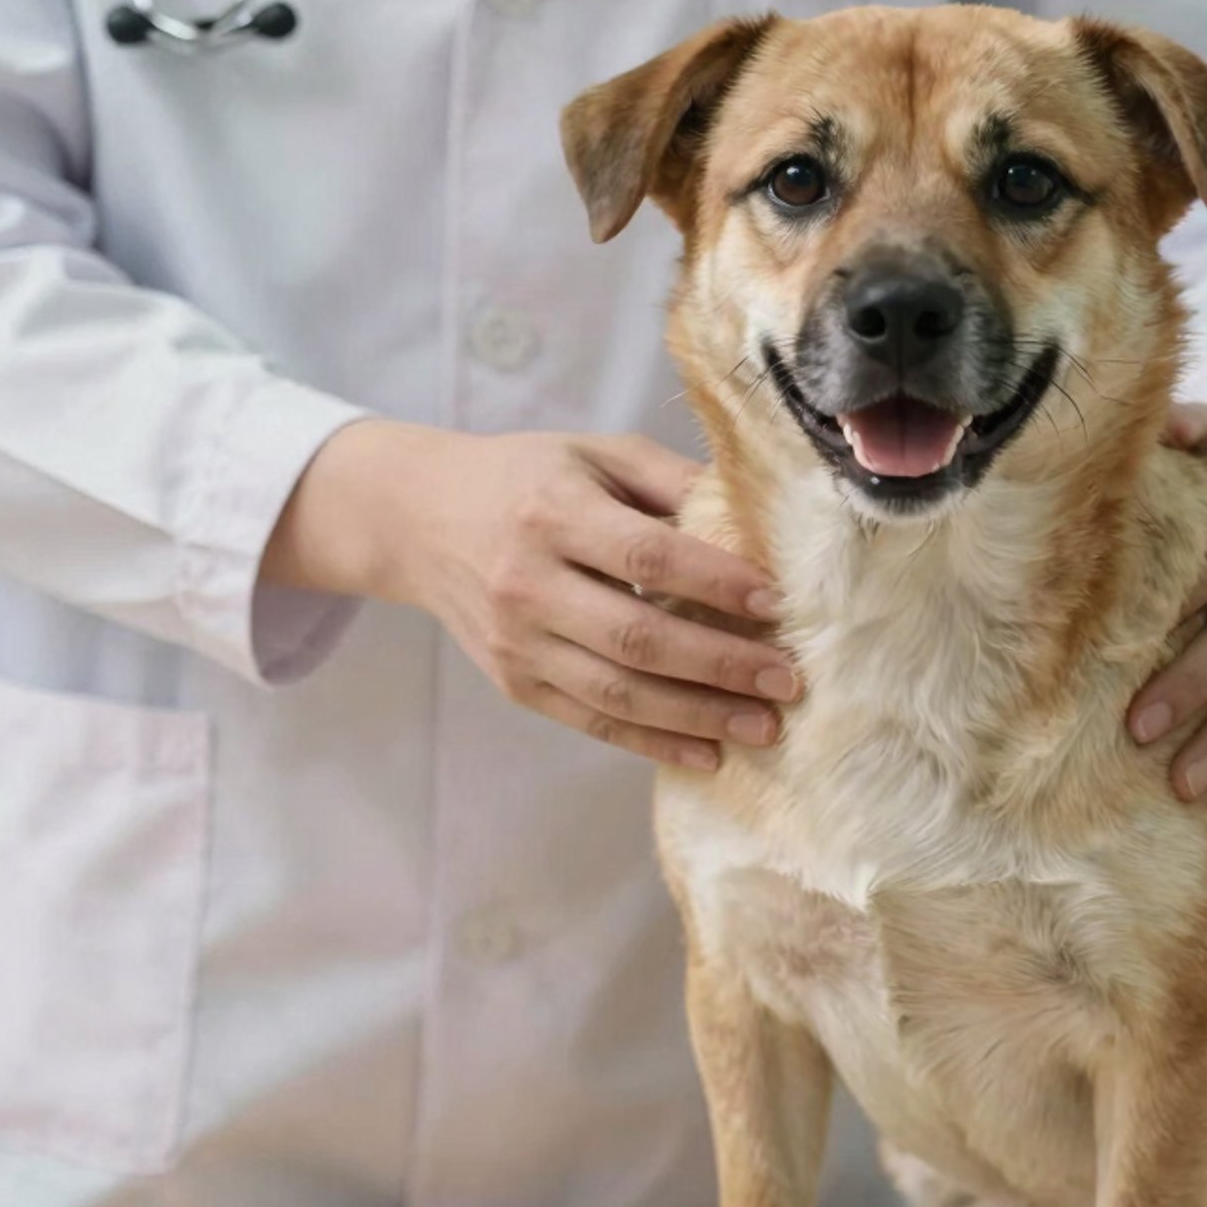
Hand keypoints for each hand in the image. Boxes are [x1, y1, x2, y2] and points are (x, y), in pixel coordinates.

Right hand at [266, 420, 797, 770]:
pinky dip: (652, 742)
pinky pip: (591, 722)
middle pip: (638, 637)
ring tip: (763, 727)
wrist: (418, 520)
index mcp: (552, 512)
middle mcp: (528, 582)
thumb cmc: (523, 477)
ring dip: (698, 716)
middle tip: (788, 680)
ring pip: (618, 693)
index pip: (647, 555)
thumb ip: (668, 479)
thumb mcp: (592, 453)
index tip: (776, 602)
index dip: (716, 582)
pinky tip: (706, 752)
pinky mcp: (514, 682)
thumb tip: (755, 519)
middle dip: (722, 665)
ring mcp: (517, 641)